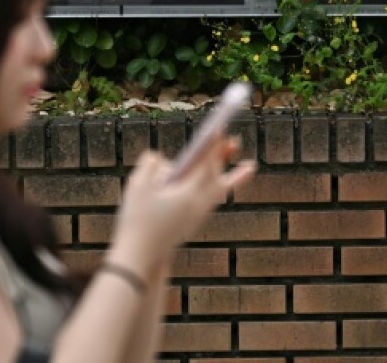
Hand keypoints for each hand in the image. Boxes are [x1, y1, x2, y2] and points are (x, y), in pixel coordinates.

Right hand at [106, 134, 255, 276]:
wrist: (140, 259)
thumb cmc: (136, 221)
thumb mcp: (137, 186)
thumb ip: (151, 165)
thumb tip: (161, 158)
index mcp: (187, 194)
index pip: (205, 164)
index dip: (212, 145)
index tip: (219, 129)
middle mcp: (198, 205)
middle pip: (218, 177)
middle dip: (225, 157)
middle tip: (235, 141)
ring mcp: (197, 216)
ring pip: (220, 191)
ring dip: (234, 177)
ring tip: (250, 166)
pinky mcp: (193, 224)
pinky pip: (211, 201)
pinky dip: (218, 190)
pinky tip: (219, 186)